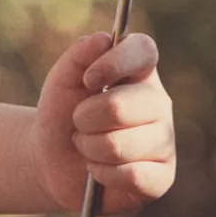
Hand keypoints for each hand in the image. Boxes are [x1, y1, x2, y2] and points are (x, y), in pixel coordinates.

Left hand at [33, 29, 175, 212]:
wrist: (51, 160)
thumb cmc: (61, 114)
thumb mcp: (61, 80)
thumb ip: (79, 55)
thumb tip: (103, 39)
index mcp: (138, 72)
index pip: (144, 50)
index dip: (115, 62)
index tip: (88, 79)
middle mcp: (158, 103)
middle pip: (121, 107)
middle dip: (85, 119)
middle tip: (78, 123)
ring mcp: (164, 140)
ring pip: (121, 146)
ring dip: (89, 148)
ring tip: (87, 146)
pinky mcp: (162, 176)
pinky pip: (132, 176)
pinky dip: (102, 173)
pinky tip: (99, 169)